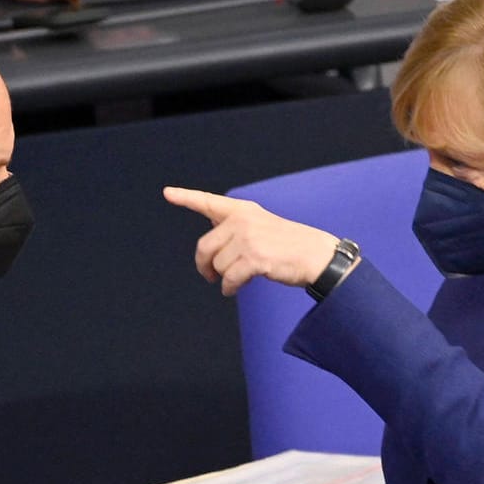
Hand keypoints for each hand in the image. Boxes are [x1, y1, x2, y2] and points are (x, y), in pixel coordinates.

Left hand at [164, 186, 342, 296]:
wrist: (315, 255)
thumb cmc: (287, 245)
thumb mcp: (261, 225)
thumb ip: (234, 227)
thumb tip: (210, 239)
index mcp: (243, 210)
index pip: (209, 202)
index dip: (186, 197)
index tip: (167, 193)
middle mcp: (243, 220)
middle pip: (205, 247)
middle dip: (204, 265)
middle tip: (208, 276)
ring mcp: (248, 238)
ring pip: (218, 266)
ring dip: (224, 278)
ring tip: (237, 279)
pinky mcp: (254, 258)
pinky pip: (228, 279)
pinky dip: (229, 288)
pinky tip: (233, 289)